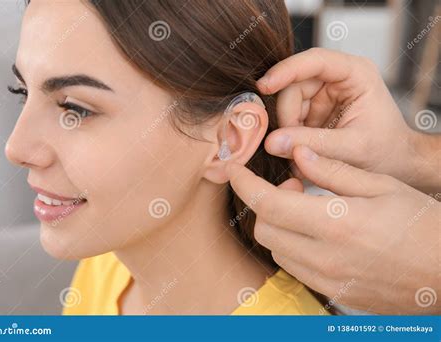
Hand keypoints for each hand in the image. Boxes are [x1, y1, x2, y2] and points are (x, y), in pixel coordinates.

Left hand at [226, 145, 439, 313]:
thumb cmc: (422, 224)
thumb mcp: (380, 186)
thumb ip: (332, 169)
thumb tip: (296, 151)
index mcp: (337, 224)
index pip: (268, 204)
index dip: (244, 184)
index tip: (234, 168)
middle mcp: (325, 258)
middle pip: (264, 228)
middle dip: (263, 202)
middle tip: (291, 186)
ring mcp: (327, 280)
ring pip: (275, 249)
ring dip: (276, 223)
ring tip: (306, 208)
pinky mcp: (332, 293)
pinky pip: (293, 266)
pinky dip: (290, 244)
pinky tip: (313, 231)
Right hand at [257, 48, 438, 192]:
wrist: (394, 164)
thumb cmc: (386, 151)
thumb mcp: (352, 148)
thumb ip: (312, 144)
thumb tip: (271, 142)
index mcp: (355, 74)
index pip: (315, 61)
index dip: (286, 71)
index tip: (264, 86)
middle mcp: (337, 78)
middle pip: (294, 85)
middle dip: (287, 117)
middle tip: (288, 146)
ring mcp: (323, 94)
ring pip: (287, 103)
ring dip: (288, 131)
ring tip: (299, 156)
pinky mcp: (314, 110)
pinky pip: (290, 118)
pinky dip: (290, 138)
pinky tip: (300, 154)